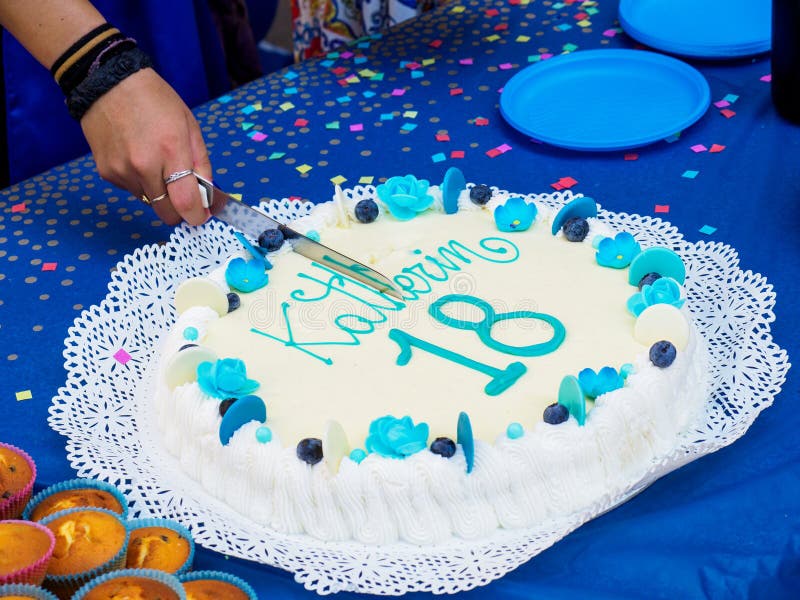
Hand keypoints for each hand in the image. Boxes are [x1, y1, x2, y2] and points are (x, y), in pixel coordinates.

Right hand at [79, 68, 211, 225]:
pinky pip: (130, 190)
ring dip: (158, 193)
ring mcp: (121, 170)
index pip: (185, 202)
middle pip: (166, 212)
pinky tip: (136, 157)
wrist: (107, 82)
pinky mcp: (106, 172)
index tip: (200, 216)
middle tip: (183, 194)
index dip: (196, 215)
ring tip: (155, 162)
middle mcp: (143, 165)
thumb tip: (207, 196)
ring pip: (148, 202)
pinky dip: (139, 182)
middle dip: (179, 209)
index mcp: (170, 150)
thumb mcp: (190, 127)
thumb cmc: (155, 101)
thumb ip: (201, 164)